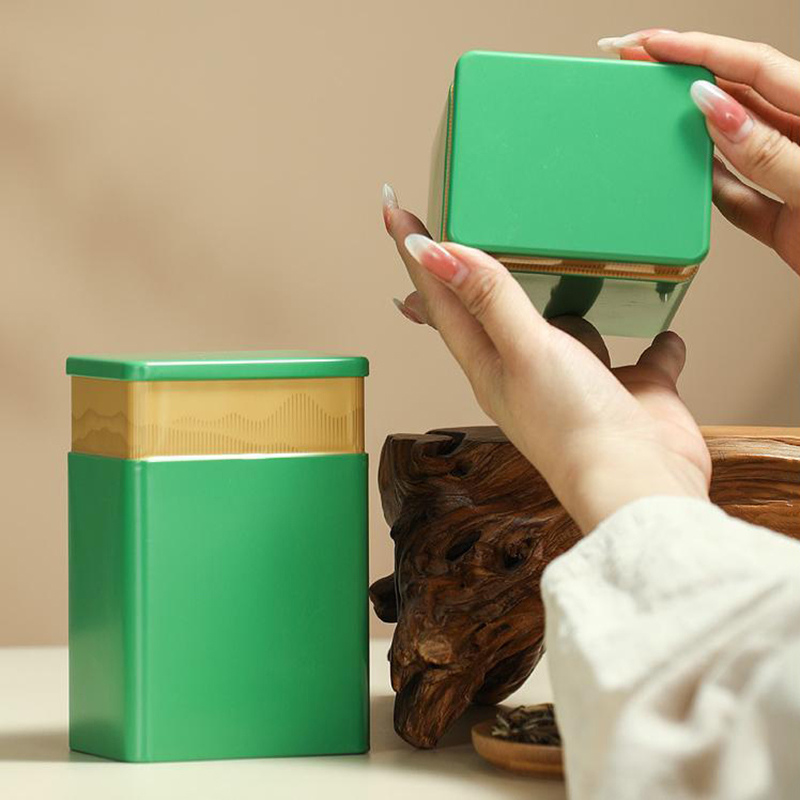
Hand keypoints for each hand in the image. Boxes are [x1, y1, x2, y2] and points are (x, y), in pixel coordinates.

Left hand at [382, 186, 710, 533]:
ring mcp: (579, 380)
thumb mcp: (524, 350)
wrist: (639, 485)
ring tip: (549, 269)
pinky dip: (650, 340)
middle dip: (467, 269)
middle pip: (489, 308)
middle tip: (450, 231)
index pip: (440, 299)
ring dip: (554, 300)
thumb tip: (434, 253)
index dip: (417, 253)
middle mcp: (528, 370)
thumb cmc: (572, 429)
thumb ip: (488, 298)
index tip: (394, 211)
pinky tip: (661, 327)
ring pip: (562, 327)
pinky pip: (641, 355)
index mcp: (490, 363)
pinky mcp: (631, 390)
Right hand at [599, 29, 799, 275]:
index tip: (653, 44)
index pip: (753, 67)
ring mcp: (792, 180)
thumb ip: (765, 150)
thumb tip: (714, 109)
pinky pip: (734, 199)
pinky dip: (707, 192)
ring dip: (689, 132)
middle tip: (637, 67)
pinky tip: (685, 181)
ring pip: (730, 146)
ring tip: (649, 115)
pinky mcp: (783, 220)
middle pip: (736, 98)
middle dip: (683, 78)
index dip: (698, 50)